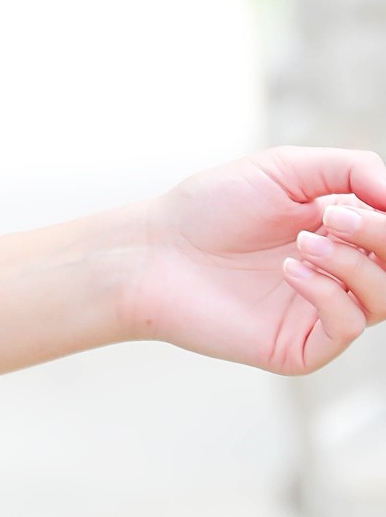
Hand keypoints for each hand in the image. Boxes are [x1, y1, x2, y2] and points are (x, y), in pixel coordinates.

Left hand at [131, 148, 385, 374]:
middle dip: (380, 237)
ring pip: (383, 300)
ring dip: (355, 264)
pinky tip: (291, 270)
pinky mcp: (300, 346)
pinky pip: (346, 327)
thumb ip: (351, 170)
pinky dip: (329, 294)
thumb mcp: (287, 169)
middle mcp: (339, 273)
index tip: (367, 199)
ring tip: (306, 241)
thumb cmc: (211, 207)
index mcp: (343, 232)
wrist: (154, 250)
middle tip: (335, 219)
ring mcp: (321, 312)